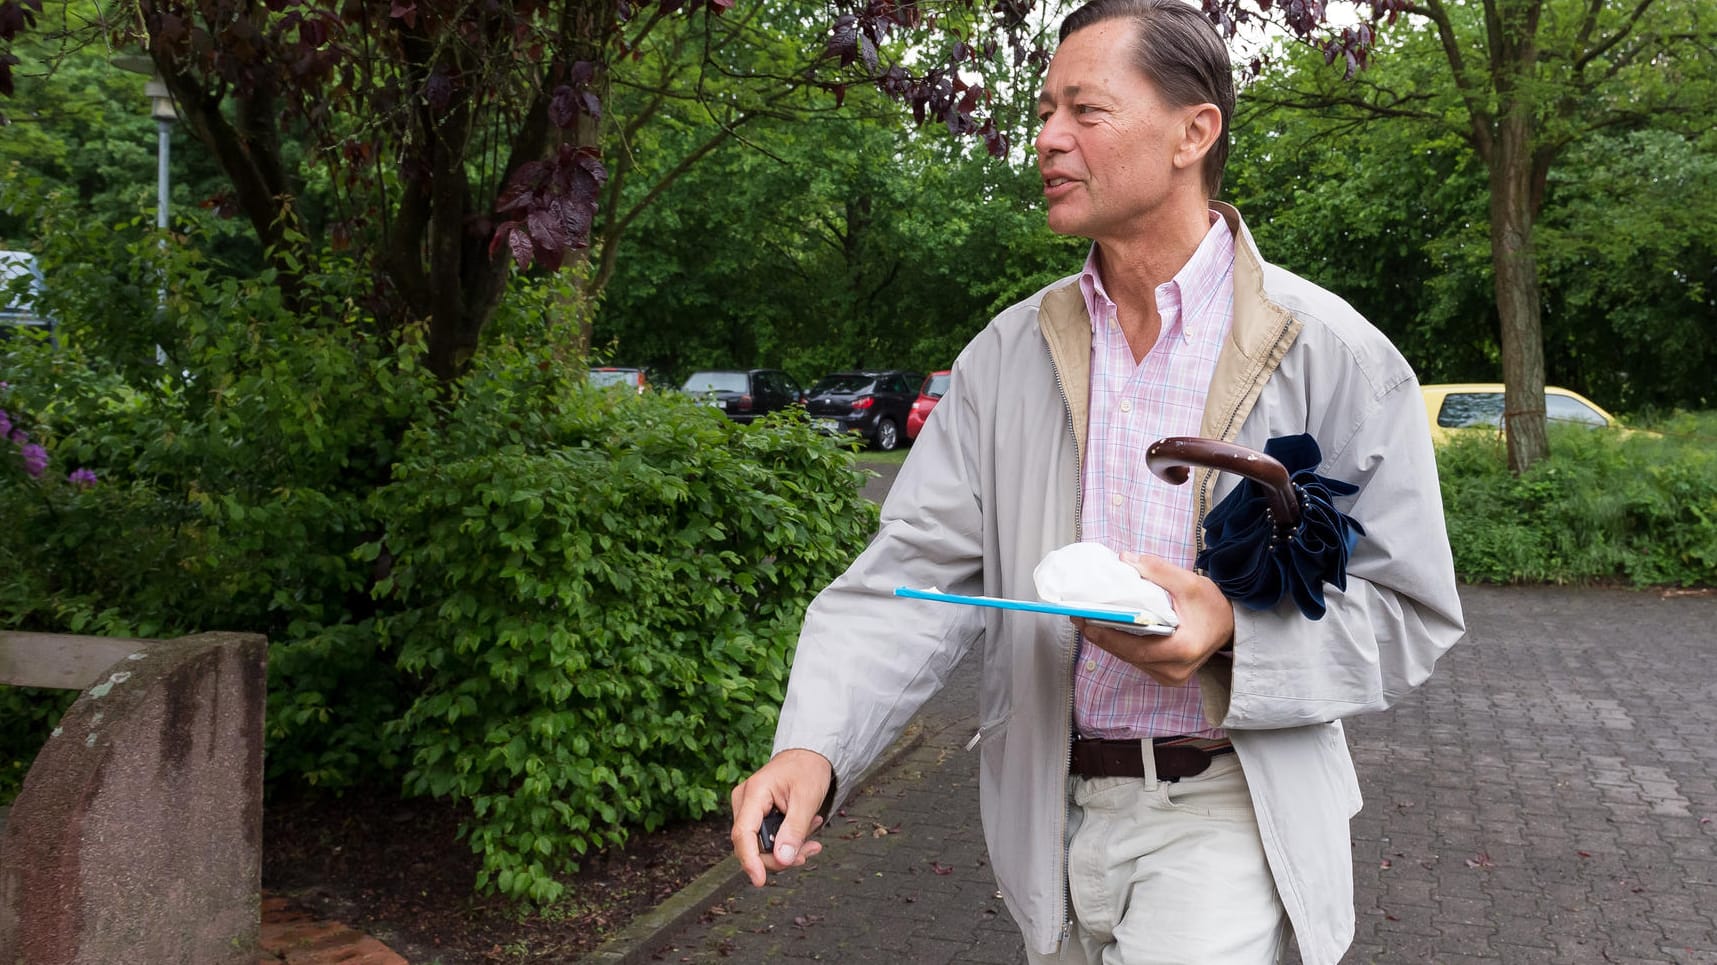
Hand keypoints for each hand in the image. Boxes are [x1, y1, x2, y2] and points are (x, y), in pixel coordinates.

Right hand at [729, 748, 831, 885]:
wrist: (809, 755)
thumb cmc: (808, 770)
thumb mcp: (807, 799)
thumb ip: (795, 830)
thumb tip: (782, 859)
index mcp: (754, 792)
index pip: (743, 834)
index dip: (750, 860)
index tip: (760, 881)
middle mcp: (744, 801)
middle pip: (752, 845)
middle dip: (781, 855)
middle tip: (810, 850)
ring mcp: (749, 809)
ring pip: (761, 846)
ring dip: (788, 848)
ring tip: (813, 836)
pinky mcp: (756, 815)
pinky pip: (767, 839)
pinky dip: (787, 840)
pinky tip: (806, 829)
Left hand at [1071, 552, 1233, 687]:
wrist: (1230, 626)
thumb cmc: (1213, 606)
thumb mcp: (1189, 582)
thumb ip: (1157, 570)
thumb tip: (1124, 559)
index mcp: (1181, 650)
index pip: (1133, 646)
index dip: (1105, 632)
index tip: (1083, 617)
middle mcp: (1173, 670)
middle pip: (1126, 653)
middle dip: (1100, 633)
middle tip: (1077, 613)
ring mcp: (1168, 676)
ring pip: (1128, 658)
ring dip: (1107, 638)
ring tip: (1086, 617)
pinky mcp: (1164, 674)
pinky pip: (1134, 659)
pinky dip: (1119, 642)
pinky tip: (1106, 627)